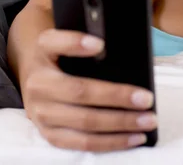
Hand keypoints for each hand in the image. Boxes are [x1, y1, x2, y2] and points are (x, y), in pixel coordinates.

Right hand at [21, 29, 156, 151]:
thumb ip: (81, 40)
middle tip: (146, 99)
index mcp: (43, 54)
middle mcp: (38, 85)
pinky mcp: (50, 135)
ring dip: (120, 124)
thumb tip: (107, 49)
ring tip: (146, 121)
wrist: (36, 77)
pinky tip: (133, 138)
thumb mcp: (64, 40)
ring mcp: (42, 114)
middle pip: (80, 92)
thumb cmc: (61, 57)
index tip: (100, 45)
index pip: (56, 44)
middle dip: (117, 97)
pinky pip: (82, 143)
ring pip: (84, 123)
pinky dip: (110, 142)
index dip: (76, 44)